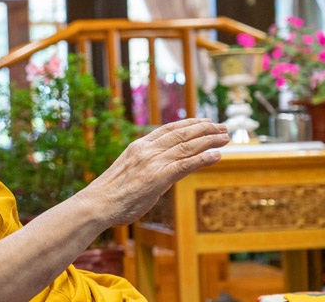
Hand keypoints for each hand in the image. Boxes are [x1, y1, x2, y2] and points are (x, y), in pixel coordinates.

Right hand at [81, 118, 228, 226]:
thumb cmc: (110, 193)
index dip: (189, 123)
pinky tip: (217, 155)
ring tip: (226, 137)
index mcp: (138, 146)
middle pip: (182, 134)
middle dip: (205, 129)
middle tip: (223, 126)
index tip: (204, 121)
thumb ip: (144, 165)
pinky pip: (185, 165)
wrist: (98, 203)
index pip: (169, 129)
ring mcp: (153, 163)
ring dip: (209, 141)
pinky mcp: (158, 178)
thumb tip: (157, 169)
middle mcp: (147, 150)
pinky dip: (203, 158)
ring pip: (187, 147)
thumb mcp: (128, 171)